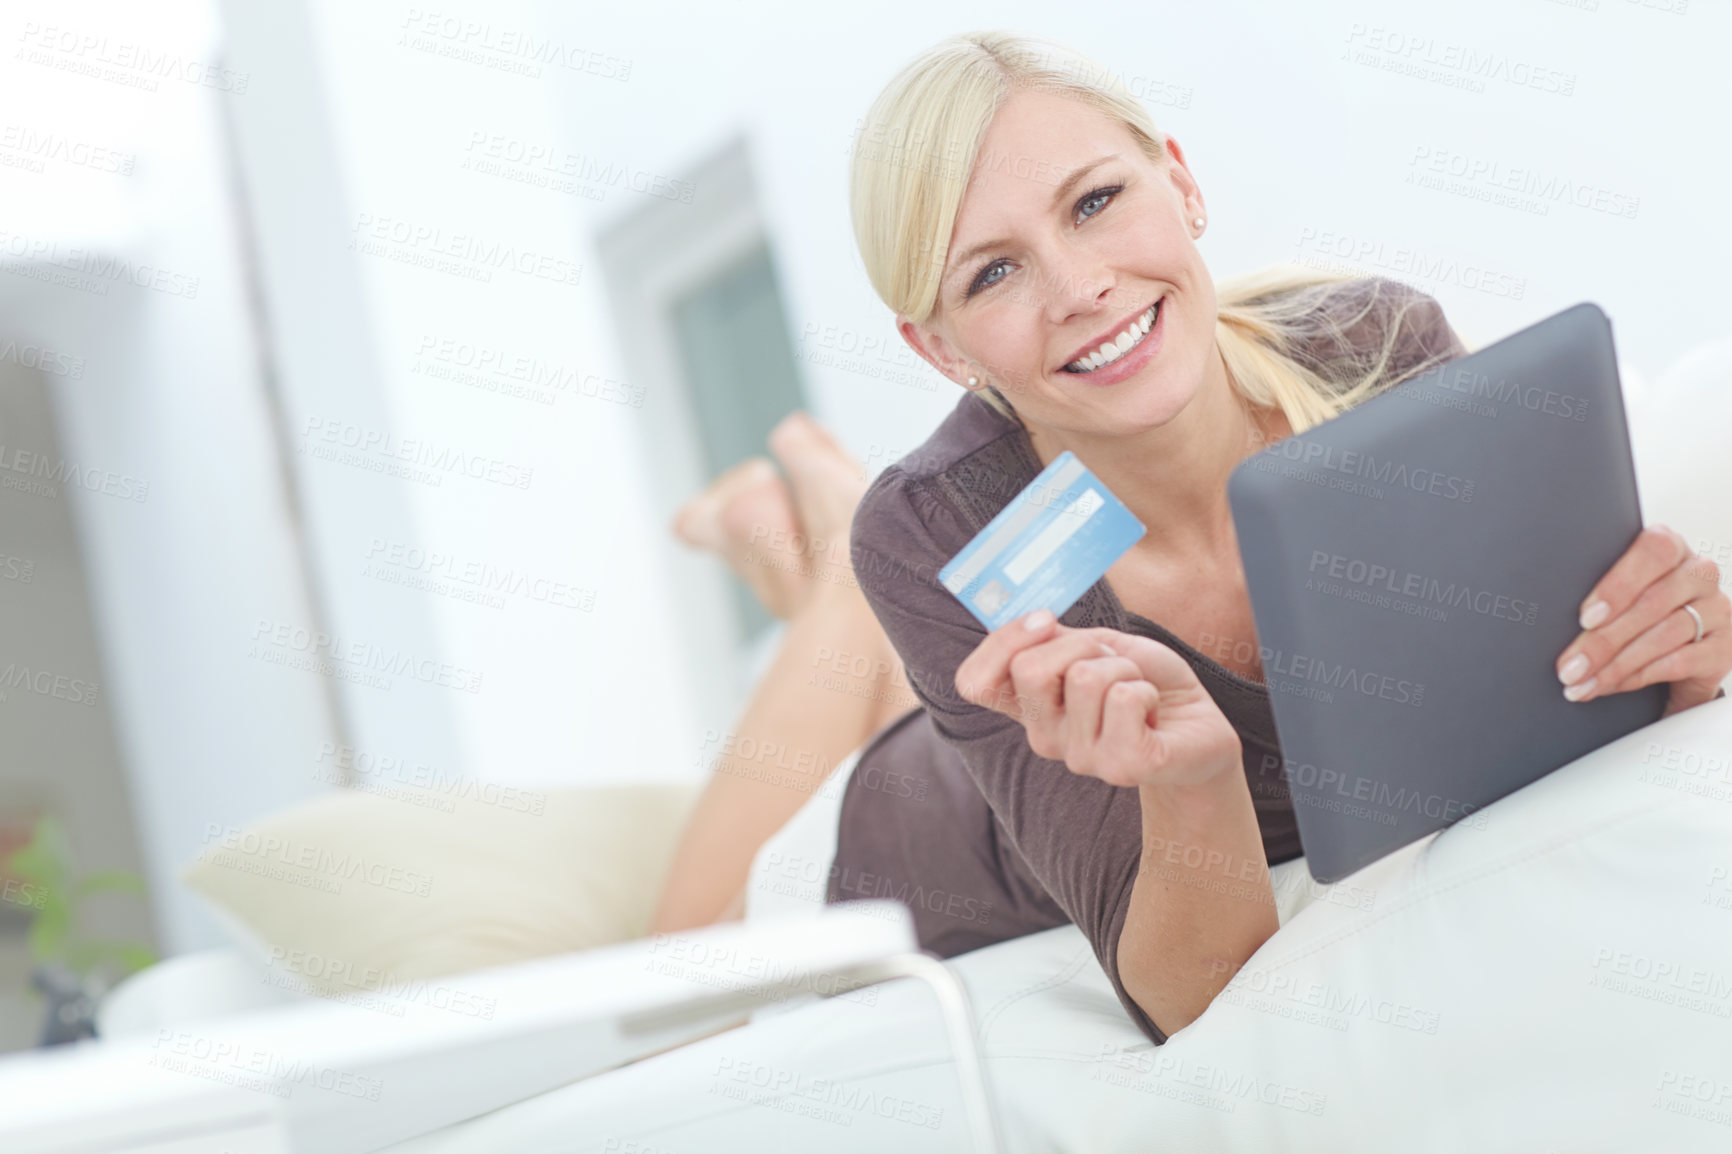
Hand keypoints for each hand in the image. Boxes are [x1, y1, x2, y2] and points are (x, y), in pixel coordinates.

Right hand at [954, 608, 1241, 787]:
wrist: (1195, 723)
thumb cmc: (1141, 681)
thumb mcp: (1093, 646)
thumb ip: (1054, 639)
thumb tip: (1035, 621)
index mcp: (1028, 706)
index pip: (974, 682)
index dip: (1001, 642)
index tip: (1044, 621)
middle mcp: (1044, 736)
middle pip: (1029, 668)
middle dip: (1082, 643)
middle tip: (1111, 661)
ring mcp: (1081, 757)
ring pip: (1086, 677)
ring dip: (1124, 666)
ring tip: (1138, 688)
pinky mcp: (1123, 766)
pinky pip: (1125, 698)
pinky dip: (1148, 688)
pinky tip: (1153, 711)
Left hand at [1556, 525, 1730, 716]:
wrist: (1675, 650)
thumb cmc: (1630, 609)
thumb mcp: (1613, 591)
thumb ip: (1595, 591)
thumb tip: (1540, 613)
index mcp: (1670, 548)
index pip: (1654, 550)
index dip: (1619, 584)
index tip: (1585, 617)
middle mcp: (1699, 573)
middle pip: (1652, 603)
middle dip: (1603, 640)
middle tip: (1568, 667)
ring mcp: (1716, 609)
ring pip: (1665, 634)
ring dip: (1615, 664)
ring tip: (1582, 682)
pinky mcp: (1724, 647)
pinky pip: (1681, 661)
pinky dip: (1640, 676)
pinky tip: (1612, 685)